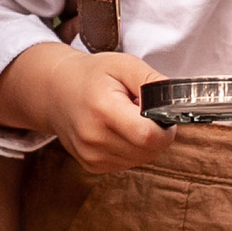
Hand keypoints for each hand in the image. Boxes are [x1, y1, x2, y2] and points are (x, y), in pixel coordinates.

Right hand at [0, 40, 170, 173]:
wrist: (55, 91)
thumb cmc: (93, 76)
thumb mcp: (123, 65)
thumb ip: (153, 81)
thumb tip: (176, 102)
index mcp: (103, 109)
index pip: (148, 136)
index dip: (165, 128)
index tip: (162, 114)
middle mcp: (94, 138)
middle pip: (148, 151)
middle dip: (156, 133)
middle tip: (143, 112)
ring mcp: (91, 155)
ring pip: (141, 159)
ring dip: (143, 142)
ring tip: (127, 119)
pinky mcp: (91, 165)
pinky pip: (127, 163)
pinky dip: (131, 149)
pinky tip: (117, 130)